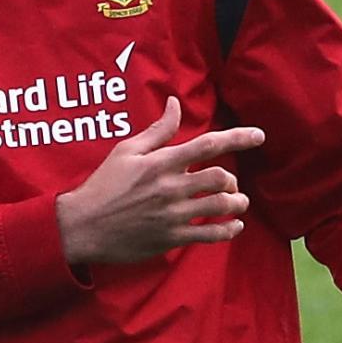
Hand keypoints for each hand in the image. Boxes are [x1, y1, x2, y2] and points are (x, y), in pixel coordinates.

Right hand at [54, 98, 259, 266]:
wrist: (82, 226)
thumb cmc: (102, 186)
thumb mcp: (126, 151)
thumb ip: (157, 130)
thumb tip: (175, 104)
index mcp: (162, 162)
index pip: (209, 145)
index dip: (239, 138)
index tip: (259, 135)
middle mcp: (171, 187)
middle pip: (220, 177)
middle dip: (232, 179)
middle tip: (231, 183)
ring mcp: (172, 215)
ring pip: (220, 206)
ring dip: (236, 203)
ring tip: (238, 203)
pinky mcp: (171, 238)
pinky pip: (210, 234)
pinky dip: (229, 230)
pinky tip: (235, 226)